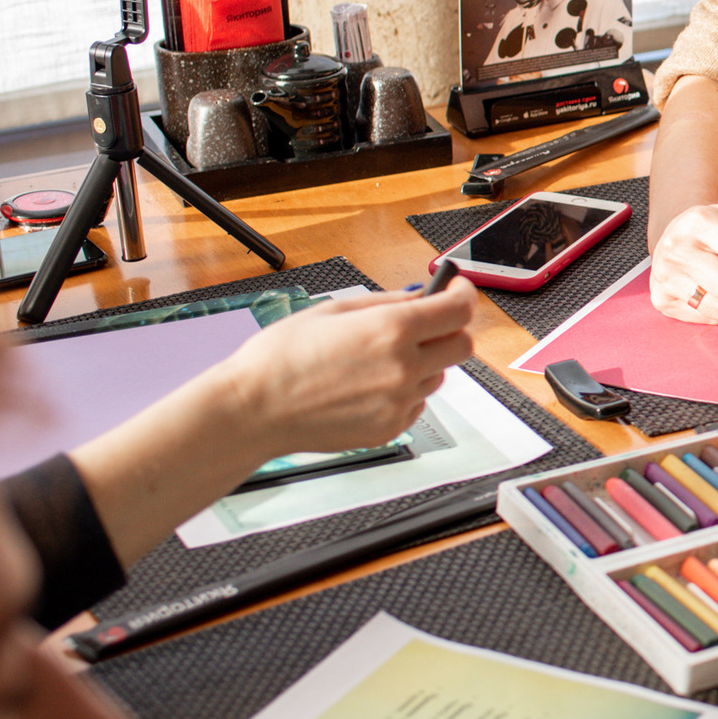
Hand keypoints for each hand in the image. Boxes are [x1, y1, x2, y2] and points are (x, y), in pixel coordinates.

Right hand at [207, 284, 475, 464]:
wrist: (254, 409)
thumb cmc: (281, 358)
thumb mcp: (334, 310)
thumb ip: (387, 302)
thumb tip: (420, 296)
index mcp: (391, 330)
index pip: (459, 310)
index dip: (463, 294)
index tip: (457, 290)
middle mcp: (403, 367)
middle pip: (462, 345)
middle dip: (450, 330)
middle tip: (426, 324)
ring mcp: (399, 402)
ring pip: (439, 375)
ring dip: (424, 362)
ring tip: (378, 360)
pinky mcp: (391, 428)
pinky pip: (417, 403)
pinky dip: (405, 391)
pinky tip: (368, 385)